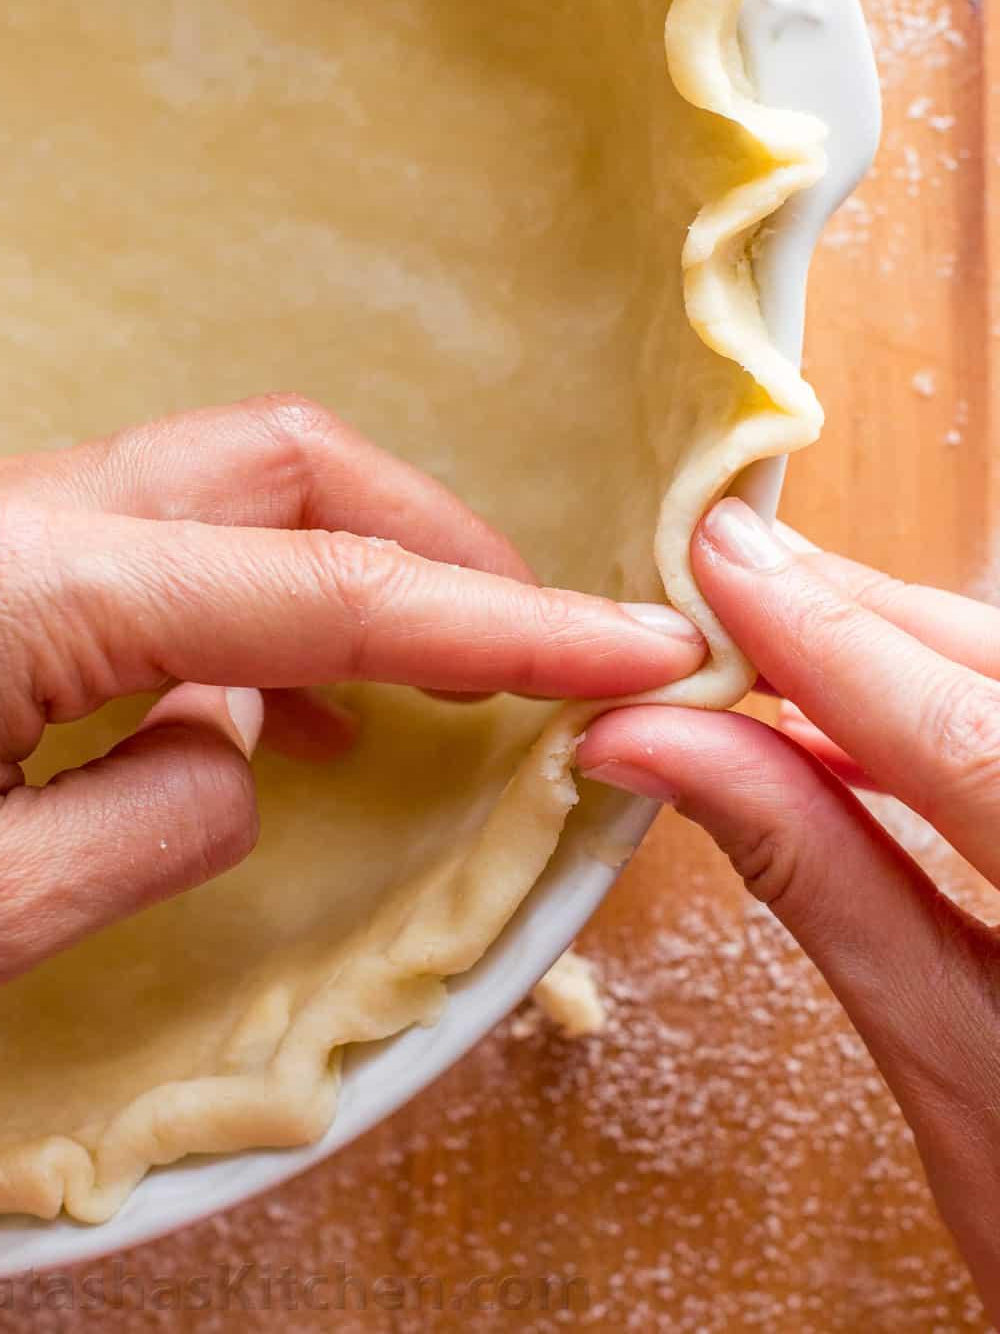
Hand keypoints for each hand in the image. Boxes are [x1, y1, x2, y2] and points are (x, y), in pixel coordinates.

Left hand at [0, 393, 703, 1068]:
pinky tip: (280, 699)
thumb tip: (247, 744)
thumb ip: (156, 815)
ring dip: (355, 557)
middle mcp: (16, 508)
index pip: (328, 589)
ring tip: (439, 676)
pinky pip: (159, 535)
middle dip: (439, 537)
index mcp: (27, 584)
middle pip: (286, 459)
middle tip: (543, 640)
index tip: (637, 643)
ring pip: (227, 481)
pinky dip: (263, 593)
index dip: (504, 623)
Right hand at [577, 499, 999, 1318]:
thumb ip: (815, 879)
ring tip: (764, 630)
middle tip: (721, 570)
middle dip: (857, 613)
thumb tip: (659, 746)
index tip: (721, 560)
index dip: (830, 636)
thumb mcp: (949, 1066)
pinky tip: (853, 710)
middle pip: (997, 671)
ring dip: (892, 646)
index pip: (969, 736)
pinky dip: (939, 700)